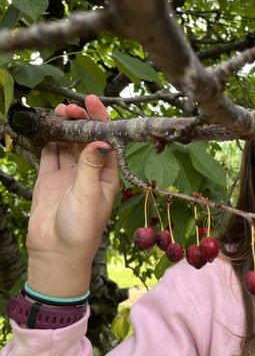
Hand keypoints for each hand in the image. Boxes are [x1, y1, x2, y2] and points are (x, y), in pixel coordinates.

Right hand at [26, 95, 119, 271]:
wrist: (56, 252)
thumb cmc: (81, 228)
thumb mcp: (89, 194)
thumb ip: (91, 166)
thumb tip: (101, 140)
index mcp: (108, 176)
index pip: (107, 141)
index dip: (101, 121)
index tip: (92, 102)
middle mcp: (90, 172)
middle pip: (87, 139)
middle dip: (81, 121)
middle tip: (70, 108)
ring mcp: (70, 175)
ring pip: (68, 144)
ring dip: (64, 127)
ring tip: (58, 112)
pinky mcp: (50, 179)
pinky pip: (50, 154)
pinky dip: (48, 140)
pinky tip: (46, 125)